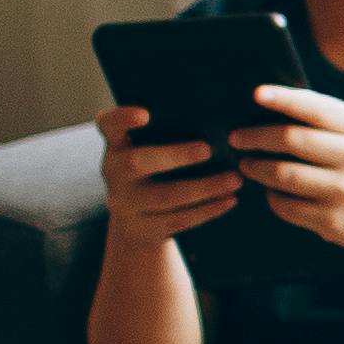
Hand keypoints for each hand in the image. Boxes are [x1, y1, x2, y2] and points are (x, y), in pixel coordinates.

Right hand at [94, 103, 240, 249]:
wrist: (136, 224)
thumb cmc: (152, 173)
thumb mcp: (147, 151)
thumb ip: (164, 134)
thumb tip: (213, 119)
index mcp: (117, 146)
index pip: (109, 125)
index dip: (122, 119)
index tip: (145, 114)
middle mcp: (115, 173)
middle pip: (137, 163)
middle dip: (175, 155)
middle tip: (208, 149)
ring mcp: (127, 203)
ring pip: (167, 196)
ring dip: (205, 187)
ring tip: (234, 179)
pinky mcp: (145, 228)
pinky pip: (179, 219)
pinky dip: (208, 210)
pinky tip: (230, 200)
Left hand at [232, 82, 343, 263]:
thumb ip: (328, 121)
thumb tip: (272, 106)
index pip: (316, 108)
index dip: (283, 99)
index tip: (255, 94)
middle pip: (291, 139)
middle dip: (255, 137)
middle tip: (237, 138)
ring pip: (281, 174)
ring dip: (256, 168)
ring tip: (247, 164)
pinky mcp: (332, 220)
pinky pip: (285, 205)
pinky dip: (272, 197)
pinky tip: (272, 192)